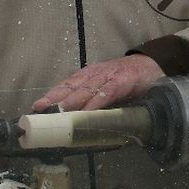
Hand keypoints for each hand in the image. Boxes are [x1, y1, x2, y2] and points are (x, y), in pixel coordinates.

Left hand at [31, 54, 164, 111]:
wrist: (152, 66)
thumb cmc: (127, 80)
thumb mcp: (106, 88)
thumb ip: (93, 101)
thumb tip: (77, 122)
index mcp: (89, 76)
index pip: (66, 85)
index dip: (51, 95)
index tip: (36, 106)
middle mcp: (95, 74)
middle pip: (71, 87)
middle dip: (54, 98)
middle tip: (39, 110)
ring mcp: (108, 77)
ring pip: (85, 89)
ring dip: (70, 101)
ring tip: (57, 112)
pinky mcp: (122, 82)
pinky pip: (105, 94)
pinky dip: (95, 104)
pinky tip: (86, 113)